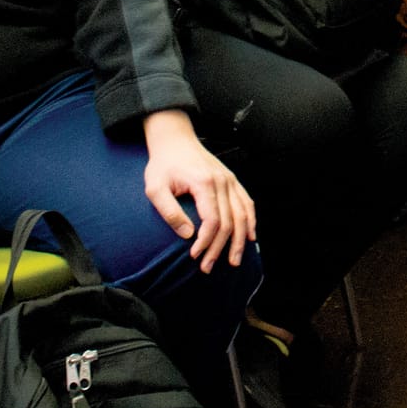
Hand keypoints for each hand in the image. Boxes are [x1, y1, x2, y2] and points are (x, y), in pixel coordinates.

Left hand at [142, 110, 254, 272]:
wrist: (175, 140)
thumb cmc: (163, 164)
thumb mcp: (155, 188)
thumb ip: (169, 212)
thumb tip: (187, 235)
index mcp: (204, 183)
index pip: (213, 220)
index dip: (205, 242)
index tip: (194, 256)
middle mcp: (222, 181)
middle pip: (229, 222)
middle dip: (220, 249)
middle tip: (208, 267)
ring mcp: (230, 180)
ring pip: (243, 215)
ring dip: (240, 241)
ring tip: (235, 261)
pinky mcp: (232, 180)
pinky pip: (247, 203)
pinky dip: (251, 221)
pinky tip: (250, 237)